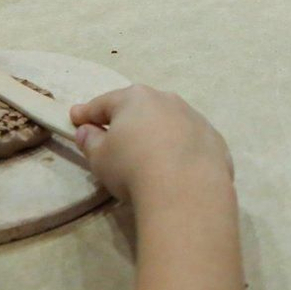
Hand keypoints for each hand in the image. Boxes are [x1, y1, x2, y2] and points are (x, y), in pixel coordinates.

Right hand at [69, 85, 233, 204]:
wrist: (186, 190)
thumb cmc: (133, 168)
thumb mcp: (100, 158)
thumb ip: (91, 141)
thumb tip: (87, 131)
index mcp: (135, 99)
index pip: (104, 104)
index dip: (87, 112)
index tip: (76, 117)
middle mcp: (167, 100)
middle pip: (140, 107)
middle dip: (126, 118)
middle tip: (113, 133)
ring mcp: (194, 118)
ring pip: (169, 122)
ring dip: (157, 133)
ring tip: (148, 154)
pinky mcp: (215, 140)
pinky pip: (191, 142)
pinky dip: (181, 150)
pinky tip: (177, 168)